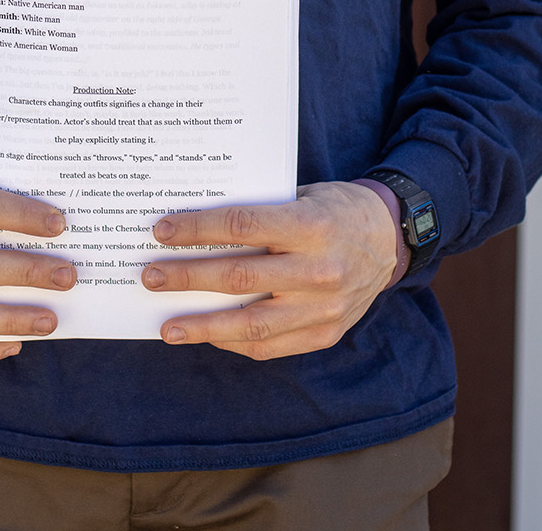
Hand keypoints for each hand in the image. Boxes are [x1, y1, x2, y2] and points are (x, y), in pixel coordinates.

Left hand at [140, 181, 397, 359]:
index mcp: (311, 225)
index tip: (161, 231)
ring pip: (252, 323)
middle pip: (239, 276)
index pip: (242, 226)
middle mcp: (319, 269)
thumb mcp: (302, 195)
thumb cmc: (334, 208)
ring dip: (203, 326)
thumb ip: (260, 212)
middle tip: (150, 277)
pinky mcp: (326, 333)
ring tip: (168, 327)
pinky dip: (235, 341)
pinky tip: (209, 335)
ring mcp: (324, 307)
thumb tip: (195, 226)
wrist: (390, 238)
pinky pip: (271, 345)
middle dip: (188, 277)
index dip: (198, 229)